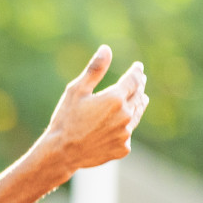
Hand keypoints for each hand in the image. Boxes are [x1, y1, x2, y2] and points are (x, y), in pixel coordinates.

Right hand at [41, 45, 148, 174]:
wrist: (61, 153)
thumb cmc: (65, 119)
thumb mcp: (76, 90)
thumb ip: (95, 70)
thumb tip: (106, 49)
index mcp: (115, 98)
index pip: (134, 79)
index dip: (136, 71)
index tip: (138, 67)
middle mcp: (125, 115)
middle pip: (138, 96)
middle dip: (139, 86)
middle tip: (140, 80)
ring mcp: (125, 133)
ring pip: (136, 115)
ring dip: (139, 104)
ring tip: (141, 98)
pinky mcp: (122, 148)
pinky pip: (128, 133)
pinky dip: (127, 126)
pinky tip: (123, 124)